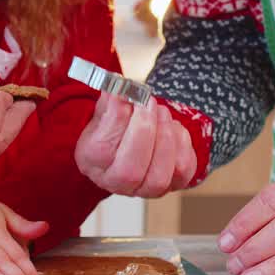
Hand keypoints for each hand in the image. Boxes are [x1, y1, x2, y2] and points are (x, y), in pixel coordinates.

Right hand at [75, 93, 196, 196]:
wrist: (135, 135)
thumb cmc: (117, 123)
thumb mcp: (106, 108)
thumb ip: (111, 99)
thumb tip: (119, 85)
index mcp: (91, 162)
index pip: (101, 150)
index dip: (116, 120)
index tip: (126, 93)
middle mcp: (115, 182)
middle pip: (129, 171)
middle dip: (143, 130)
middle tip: (148, 102)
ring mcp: (146, 189)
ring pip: (158, 177)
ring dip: (164, 137)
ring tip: (161, 112)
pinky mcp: (174, 184)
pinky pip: (183, 170)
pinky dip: (181, 142)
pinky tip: (172, 127)